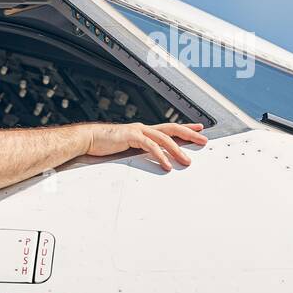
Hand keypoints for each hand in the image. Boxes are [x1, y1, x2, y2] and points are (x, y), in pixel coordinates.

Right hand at [82, 121, 206, 170]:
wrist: (88, 139)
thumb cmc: (106, 144)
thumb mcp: (127, 147)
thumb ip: (140, 150)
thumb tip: (152, 158)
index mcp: (144, 130)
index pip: (170, 128)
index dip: (186, 128)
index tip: (200, 128)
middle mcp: (144, 128)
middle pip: (172, 129)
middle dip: (190, 134)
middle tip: (204, 141)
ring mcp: (138, 130)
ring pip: (164, 138)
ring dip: (177, 150)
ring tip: (187, 161)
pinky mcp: (132, 136)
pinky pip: (150, 146)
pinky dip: (160, 156)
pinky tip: (167, 165)